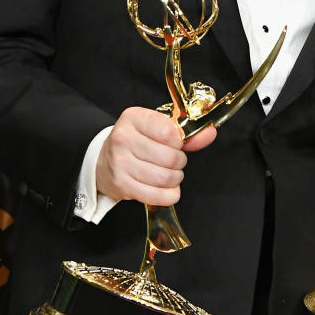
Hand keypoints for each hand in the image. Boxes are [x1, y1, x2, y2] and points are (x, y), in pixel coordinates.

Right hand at [96, 107, 215, 204]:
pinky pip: (157, 196)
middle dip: (179, 163)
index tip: (174, 144)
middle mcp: (123, 138)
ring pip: (166, 178)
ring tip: (168, 174)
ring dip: (174, 179)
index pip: (170, 133)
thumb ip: (185, 132)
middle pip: (171, 158)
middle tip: (173, 162)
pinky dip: (168, 195)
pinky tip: (166, 189)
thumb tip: (210, 133)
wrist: (104, 160)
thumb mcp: (157, 128)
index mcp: (134, 118)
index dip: (179, 142)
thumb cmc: (135, 142)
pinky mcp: (121, 184)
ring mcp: (120, 163)